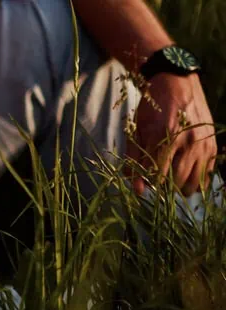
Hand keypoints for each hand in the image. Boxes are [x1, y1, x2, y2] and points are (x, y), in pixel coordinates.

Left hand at [128, 73, 218, 196]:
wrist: (177, 83)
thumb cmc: (152, 108)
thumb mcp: (137, 131)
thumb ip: (134, 161)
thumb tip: (137, 190)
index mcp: (165, 138)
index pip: (157, 176)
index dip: (149, 183)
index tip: (146, 181)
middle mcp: (187, 142)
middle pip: (176, 182)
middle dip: (164, 188)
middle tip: (159, 183)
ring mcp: (202, 144)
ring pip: (193, 182)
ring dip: (181, 188)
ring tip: (172, 184)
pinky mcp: (212, 145)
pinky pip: (208, 174)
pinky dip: (197, 181)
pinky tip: (187, 179)